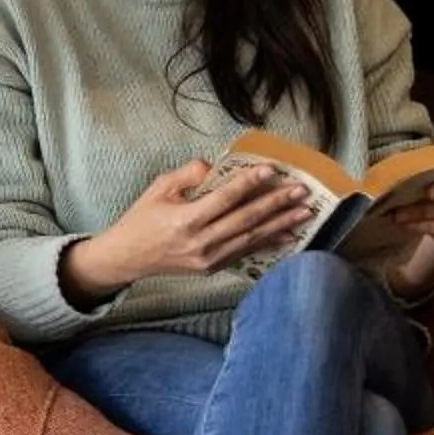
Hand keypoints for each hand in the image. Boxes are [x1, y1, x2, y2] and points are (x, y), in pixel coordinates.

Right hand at [63, 160, 313, 303]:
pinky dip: (270, 243)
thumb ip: (189, 174)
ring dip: (281, 223)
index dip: (249, 183)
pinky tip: (290, 235)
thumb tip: (217, 167)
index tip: (272, 169)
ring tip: (304, 211)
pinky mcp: (213, 267)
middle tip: (301, 190)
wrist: (128, 257)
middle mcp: (200, 242)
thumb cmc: (143, 218)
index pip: (225, 198)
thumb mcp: (159, 187)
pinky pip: (246, 252)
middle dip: (276, 203)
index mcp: (185, 220)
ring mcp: (209, 258)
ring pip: (251, 238)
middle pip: (245, 219)